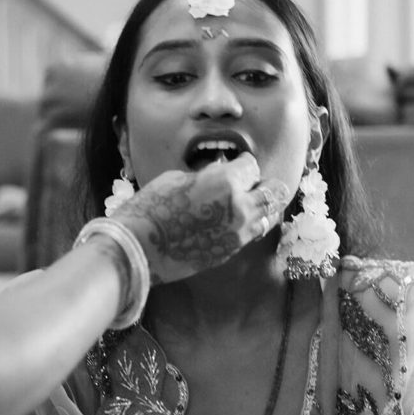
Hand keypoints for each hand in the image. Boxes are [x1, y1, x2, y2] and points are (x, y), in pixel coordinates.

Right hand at [110, 153, 289, 283]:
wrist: (139, 248)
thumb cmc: (151, 207)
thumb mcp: (177, 178)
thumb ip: (206, 175)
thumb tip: (219, 172)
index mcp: (226, 182)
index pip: (252, 166)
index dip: (242, 163)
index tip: (235, 164)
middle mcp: (239, 207)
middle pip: (274, 192)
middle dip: (264, 184)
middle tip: (251, 183)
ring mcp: (238, 233)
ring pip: (269, 216)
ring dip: (261, 207)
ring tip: (248, 203)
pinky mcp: (231, 251)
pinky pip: (252, 233)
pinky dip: (249, 224)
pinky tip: (234, 220)